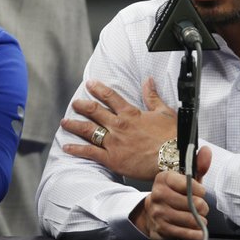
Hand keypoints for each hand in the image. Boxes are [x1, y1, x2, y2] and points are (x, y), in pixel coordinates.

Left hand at [61, 78, 176, 180]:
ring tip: (65, 122)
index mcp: (130, 113)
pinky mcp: (112, 159)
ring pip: (87, 130)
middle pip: (94, 111)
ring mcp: (113, 142)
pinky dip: (77, 149)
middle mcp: (118, 126)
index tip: (89, 84)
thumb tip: (148, 80)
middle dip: (82, 106)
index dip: (97, 89)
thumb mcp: (164, 112)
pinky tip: (67, 146)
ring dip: (74, 124)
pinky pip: (90, 152)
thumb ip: (152, 96)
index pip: (109, 96)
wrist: (175, 159)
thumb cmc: (172, 137)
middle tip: (75, 103)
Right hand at [130, 146, 211, 239]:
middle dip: (202, 207)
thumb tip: (207, 151)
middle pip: (192, 203)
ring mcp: (158, 213)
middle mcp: (158, 195)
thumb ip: (198, 165)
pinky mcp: (160, 229)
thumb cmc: (174, 194)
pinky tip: (198, 231)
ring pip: (190, 219)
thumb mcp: (184, 179)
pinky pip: (184, 233)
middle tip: (201, 207)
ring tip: (199, 218)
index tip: (200, 192)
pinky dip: (195, 234)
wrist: (152, 212)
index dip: (199, 190)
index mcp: (163, 179)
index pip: (188, 183)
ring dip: (200, 221)